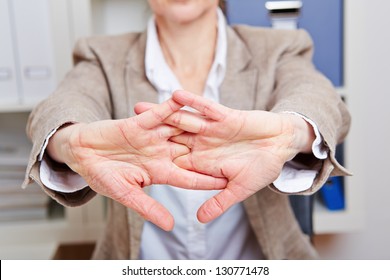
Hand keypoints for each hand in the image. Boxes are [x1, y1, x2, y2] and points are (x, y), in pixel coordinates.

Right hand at [47, 98, 226, 230]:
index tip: (229, 181)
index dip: (208, 179)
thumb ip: (148, 208)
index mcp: (159, 172)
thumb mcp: (126, 194)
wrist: (81, 154)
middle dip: (212, 151)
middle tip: (237, 149)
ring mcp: (152, 137)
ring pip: (180, 130)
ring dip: (198, 125)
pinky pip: (160, 113)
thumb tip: (170, 226)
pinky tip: (187, 98)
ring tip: (222, 119)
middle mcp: (160, 153)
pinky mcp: (140, 122)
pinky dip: (172, 105)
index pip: (189, 177)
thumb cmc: (101, 176)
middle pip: (191, 153)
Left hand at [135, 90, 314, 222]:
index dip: (152, 162)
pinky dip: (191, 102)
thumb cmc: (263, 168)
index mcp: (203, 162)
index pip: (174, 162)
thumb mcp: (240, 189)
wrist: (280, 145)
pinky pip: (205, 108)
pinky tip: (174, 95)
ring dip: (161, 114)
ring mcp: (212, 129)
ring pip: (182, 120)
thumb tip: (200, 220)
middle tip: (121, 130)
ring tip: (138, 107)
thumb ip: (219, 202)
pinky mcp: (224, 116)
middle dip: (147, 134)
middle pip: (169, 139)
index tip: (128, 162)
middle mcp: (203, 144)